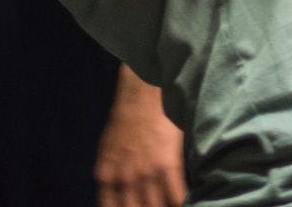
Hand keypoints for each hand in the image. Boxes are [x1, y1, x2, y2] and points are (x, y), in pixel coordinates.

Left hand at [95, 84, 186, 206]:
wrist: (140, 95)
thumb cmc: (124, 120)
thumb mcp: (107, 151)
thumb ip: (111, 175)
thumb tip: (115, 195)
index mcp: (105, 176)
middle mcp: (124, 179)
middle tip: (154, 206)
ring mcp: (146, 173)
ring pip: (156, 206)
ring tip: (169, 206)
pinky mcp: (167, 163)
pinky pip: (176, 194)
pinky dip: (180, 203)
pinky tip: (186, 203)